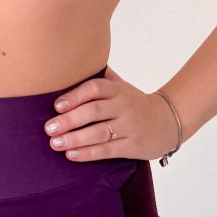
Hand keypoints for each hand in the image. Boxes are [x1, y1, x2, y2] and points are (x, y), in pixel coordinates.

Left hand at [43, 65, 179, 163]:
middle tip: (49, 128)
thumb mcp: (121, 86)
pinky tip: (72, 155)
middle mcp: (123, 106)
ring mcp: (129, 126)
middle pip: (94, 111)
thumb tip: (73, 61)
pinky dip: (89, 153)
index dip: (75, 95)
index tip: (56, 105)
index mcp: (117, 90)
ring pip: (99, 132)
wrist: (167, 122)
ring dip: (75, 138)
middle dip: (70, 120)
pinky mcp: (132, 146)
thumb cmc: (135, 103)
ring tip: (55, 143)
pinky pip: (108, 150)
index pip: (95, 88)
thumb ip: (101, 76)